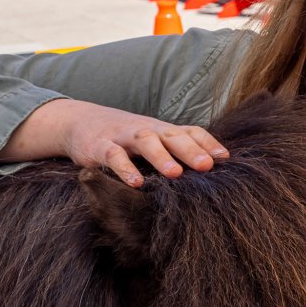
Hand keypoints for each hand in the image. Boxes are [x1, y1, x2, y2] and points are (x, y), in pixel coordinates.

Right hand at [2, 99, 228, 187]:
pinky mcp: (100, 147)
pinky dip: (125, 169)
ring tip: (175, 174)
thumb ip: (174, 152)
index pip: (189, 131)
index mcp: (162, 130)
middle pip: (172, 135)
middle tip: (206, 166)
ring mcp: (123, 137)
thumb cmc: (125, 138)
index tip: (225, 159)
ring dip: (161, 157)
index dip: (208, 143)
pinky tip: (136, 184)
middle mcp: (146, 130)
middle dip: (190, 151)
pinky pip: (114, 157)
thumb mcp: (152, 140)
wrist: (80, 122)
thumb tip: (209, 169)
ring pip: (145, 141)